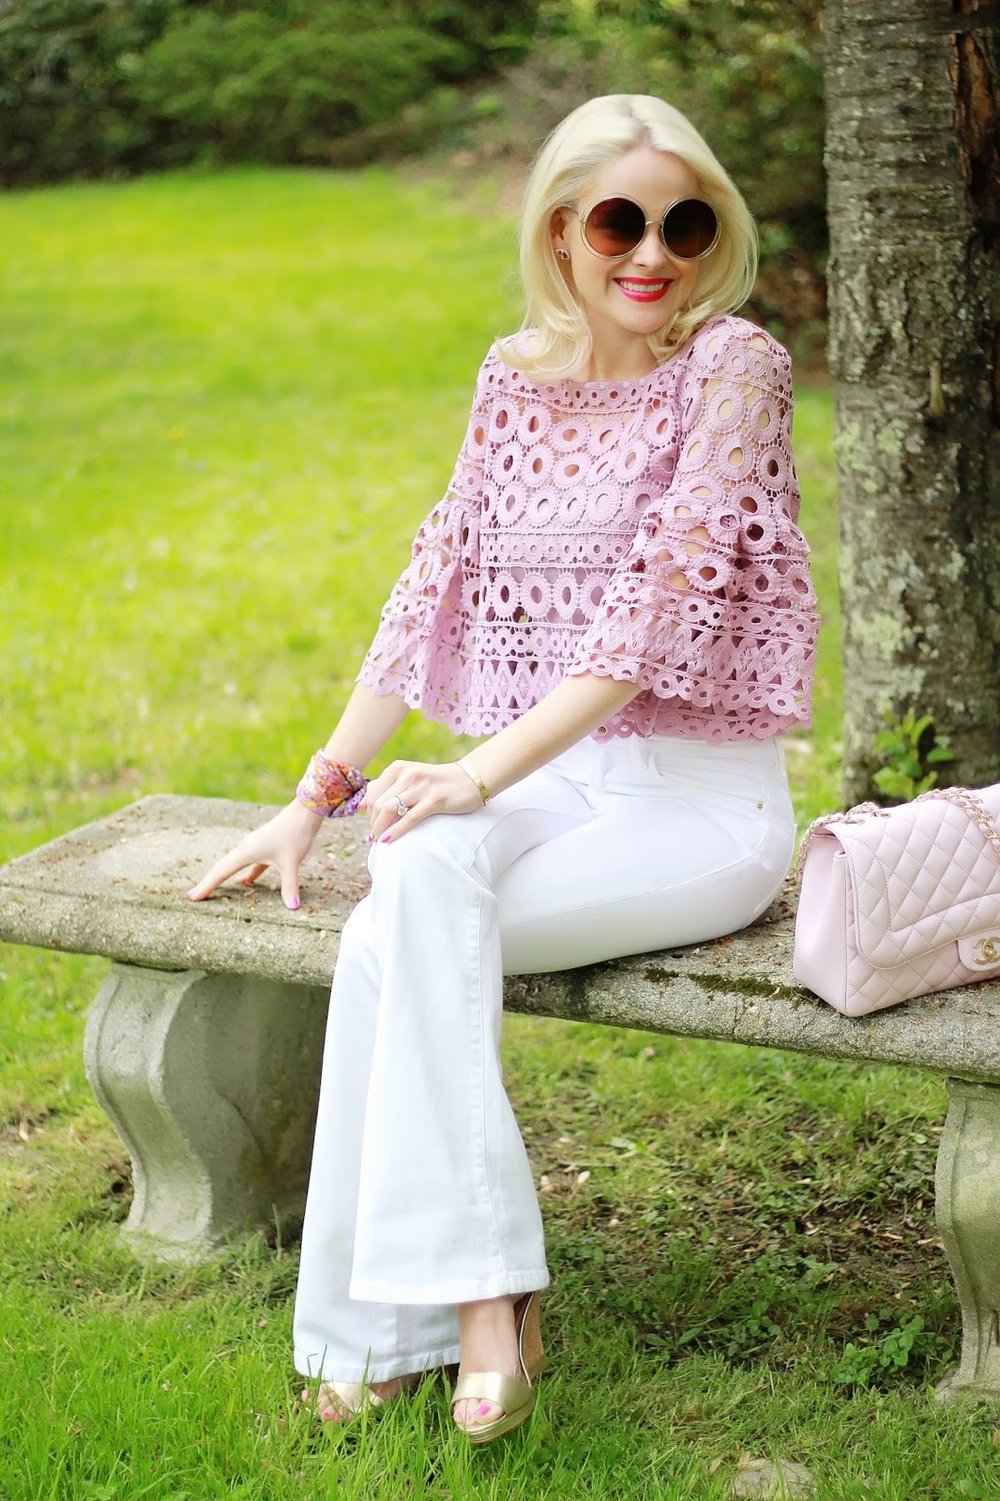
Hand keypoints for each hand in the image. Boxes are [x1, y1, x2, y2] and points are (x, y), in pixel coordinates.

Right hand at [185, 799, 324, 909]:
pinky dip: (247, 874)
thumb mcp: (291, 863)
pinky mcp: (266, 847)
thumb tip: (293, 908)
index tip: (191, 897)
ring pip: (234, 865)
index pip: (221, 872)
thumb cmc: (295, 834)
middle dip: (209, 882)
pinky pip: (250, 864)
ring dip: (224, 878)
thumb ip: (289, 886)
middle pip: (222, 868)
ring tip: (213, 890)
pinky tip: (245, 883)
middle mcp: (246, 848)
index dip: (206, 886)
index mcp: (246, 852)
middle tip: (193, 896)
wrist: (304, 812)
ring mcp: (255, 847)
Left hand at [362, 760, 482, 843]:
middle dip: (373, 823)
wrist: (471, 779)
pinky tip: (388, 841)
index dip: (368, 813)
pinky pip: (409, 818)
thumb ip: (384, 788)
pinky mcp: (435, 800)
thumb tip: (358, 807)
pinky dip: (395, 831)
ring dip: (379, 829)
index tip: (373, 825)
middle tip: (375, 837)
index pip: (373, 794)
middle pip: (378, 803)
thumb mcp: (409, 778)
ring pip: (389, 810)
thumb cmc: (437, 782)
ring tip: (378, 841)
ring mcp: (421, 786)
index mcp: (398, 768)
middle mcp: (408, 774)